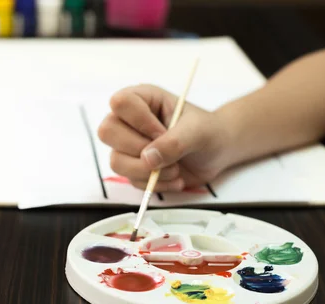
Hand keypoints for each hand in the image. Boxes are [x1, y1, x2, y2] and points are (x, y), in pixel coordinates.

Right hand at [98, 84, 233, 191]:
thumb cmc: (207, 131)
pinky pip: (132, 180)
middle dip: (139, 150)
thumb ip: (174, 142)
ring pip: (116, 161)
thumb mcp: (197, 132)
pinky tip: (176, 178)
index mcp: (143, 98)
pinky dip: (156, 184)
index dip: (139, 122)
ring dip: (148, 172)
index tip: (162, 132)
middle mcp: (129, 120)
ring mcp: (128, 145)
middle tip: (167, 155)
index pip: (120, 102)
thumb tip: (148, 159)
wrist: (217, 152)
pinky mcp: (134, 167)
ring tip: (176, 170)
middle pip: (107, 132)